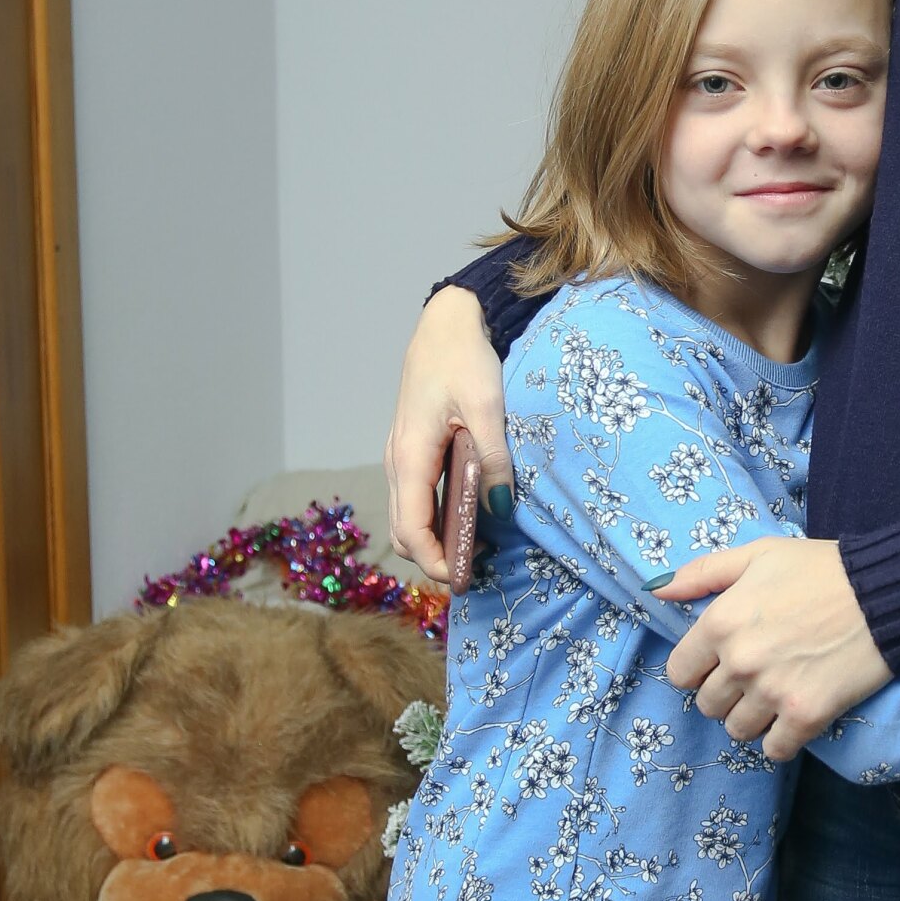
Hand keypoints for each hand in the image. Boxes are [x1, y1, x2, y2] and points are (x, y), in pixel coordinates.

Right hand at [384, 288, 512, 578]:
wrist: (446, 322)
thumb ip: (494, 460)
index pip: (411, 528)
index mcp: (409, 456)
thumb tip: (502, 508)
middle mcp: (397, 462)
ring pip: (407, 516)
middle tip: (476, 568)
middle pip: (403, 531)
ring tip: (477, 547)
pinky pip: (415, 498)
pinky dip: (434, 518)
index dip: (434, 560)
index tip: (464, 578)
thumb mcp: (488, 408)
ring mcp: (401, 456)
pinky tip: (468, 518)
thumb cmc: (465, 359)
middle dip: (434, 557)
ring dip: (434, 539)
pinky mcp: (411, 450)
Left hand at [659, 538, 891, 760]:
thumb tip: (658, 592)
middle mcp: (739, 662)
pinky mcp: (806, 715)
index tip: (719, 665)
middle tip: (754, 678)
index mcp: (720, 623)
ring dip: (751, 719)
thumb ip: (703, 573)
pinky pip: (774, 750)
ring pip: (737, 730)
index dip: (698, 670)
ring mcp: (772, 693)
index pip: (680, 673)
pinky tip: (792, 720)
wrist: (884, 592)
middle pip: (707, 705)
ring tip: (773, 698)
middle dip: (726, 694)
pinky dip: (780, 741)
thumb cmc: (820, 569)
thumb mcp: (757, 555)